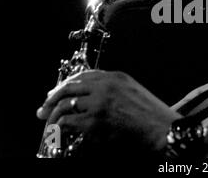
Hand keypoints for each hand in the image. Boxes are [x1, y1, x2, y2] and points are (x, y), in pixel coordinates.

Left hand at [37, 70, 180, 154]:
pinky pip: (68, 121)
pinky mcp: (95, 122)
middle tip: (44, 107)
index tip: (58, 92)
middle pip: (69, 86)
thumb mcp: (135, 92)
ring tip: (48, 122)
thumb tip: (94, 96)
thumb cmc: (153, 115)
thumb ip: (115, 89)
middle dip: (52, 97)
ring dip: (53, 114)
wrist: (163, 130)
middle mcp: (105, 86)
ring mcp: (99, 103)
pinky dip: (60, 127)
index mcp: (116, 77)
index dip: (66, 84)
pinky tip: (59, 131)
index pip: (83, 75)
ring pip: (65, 104)